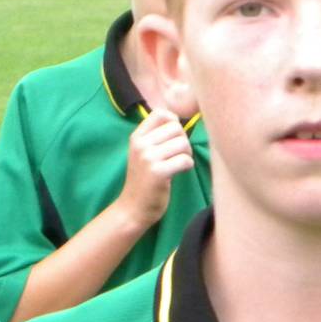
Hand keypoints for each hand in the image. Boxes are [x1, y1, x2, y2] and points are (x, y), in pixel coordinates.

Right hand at [117, 109, 194, 228]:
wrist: (133, 208)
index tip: (173, 138)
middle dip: (183, 140)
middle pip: (176, 128)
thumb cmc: (143, 180)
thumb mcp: (143, 153)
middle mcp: (141, 144)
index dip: (174, 122)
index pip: (161, 113)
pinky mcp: (158, 173)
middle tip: (178, 154)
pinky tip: (180, 172)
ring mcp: (148, 158)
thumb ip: (157, 136)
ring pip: (183, 143)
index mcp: (137, 137)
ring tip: (179, 164)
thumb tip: (180, 120)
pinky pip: (185, 160)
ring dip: (187, 154)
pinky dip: (187, 166)